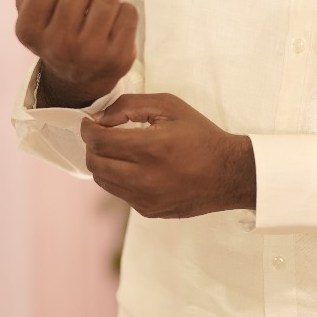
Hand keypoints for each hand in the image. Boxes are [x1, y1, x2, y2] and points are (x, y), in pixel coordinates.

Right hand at [15, 0, 137, 101]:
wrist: (79, 79)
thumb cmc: (55, 34)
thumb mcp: (32, 12)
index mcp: (29, 31)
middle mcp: (58, 46)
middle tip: (80, 5)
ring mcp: (90, 54)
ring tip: (97, 14)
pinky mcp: (118, 58)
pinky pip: (129, 11)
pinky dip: (123, 12)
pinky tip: (113, 27)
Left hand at [80, 92, 255, 218]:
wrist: (229, 174)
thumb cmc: (200, 135)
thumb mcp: (170, 106)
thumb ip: (130, 105)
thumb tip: (100, 117)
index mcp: (152, 148)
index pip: (99, 142)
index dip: (87, 129)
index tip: (89, 122)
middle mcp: (145, 178)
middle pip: (94, 163)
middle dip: (90, 146)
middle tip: (100, 134)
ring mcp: (145, 199)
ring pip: (102, 180)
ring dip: (101, 162)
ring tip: (116, 149)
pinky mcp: (148, 211)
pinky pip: (119, 193)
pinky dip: (118, 177)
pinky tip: (134, 166)